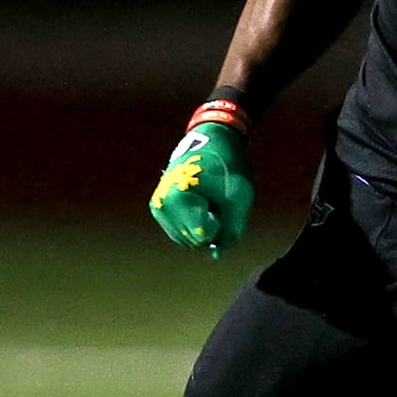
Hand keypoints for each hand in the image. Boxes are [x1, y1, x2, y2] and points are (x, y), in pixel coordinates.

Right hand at [149, 124, 254, 254]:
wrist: (212, 143)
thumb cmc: (228, 168)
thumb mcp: (239, 198)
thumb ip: (231, 229)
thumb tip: (215, 254)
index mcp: (180, 198)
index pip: (200, 236)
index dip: (219, 228)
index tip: (222, 207)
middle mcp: (163, 203)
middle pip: (192, 240)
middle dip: (210, 229)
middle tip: (218, 203)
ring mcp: (158, 206)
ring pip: (184, 239)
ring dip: (201, 228)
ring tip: (209, 203)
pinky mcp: (157, 207)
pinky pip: (177, 232)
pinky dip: (192, 225)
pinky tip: (200, 205)